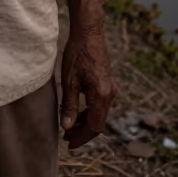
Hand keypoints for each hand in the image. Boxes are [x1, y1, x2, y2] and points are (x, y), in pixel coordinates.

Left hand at [60, 16, 115, 149]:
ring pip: (100, 114)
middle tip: (66, 136)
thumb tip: (67, 127)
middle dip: (83, 132)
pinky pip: (101, 104)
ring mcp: (111, 88)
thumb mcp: (69, 81)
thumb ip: (70, 106)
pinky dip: (90, 112)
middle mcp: (110, 94)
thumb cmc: (77, 54)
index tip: (69, 144)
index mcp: (101, 95)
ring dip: (86, 122)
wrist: (89, 32)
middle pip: (98, 123)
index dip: (81, 138)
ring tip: (69, 126)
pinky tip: (77, 112)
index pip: (94, 127)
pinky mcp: (108, 83)